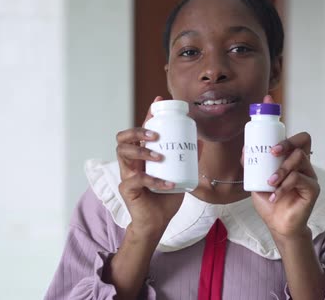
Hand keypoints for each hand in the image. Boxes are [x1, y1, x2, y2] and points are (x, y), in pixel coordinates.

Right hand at [116, 96, 184, 237]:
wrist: (158, 222)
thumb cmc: (166, 197)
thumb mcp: (180, 174)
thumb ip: (188, 159)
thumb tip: (201, 141)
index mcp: (142, 155)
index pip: (141, 130)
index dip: (148, 114)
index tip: (159, 101)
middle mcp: (131, 162)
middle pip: (123, 137)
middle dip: (137, 131)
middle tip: (155, 134)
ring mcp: (126, 174)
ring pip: (123, 153)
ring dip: (142, 152)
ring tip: (159, 157)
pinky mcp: (127, 189)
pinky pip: (136, 180)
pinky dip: (154, 181)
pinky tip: (167, 184)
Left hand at [250, 95, 319, 238]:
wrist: (278, 225)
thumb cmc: (269, 201)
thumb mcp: (255, 181)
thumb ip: (252, 165)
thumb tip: (245, 149)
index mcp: (289, 157)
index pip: (288, 132)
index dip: (278, 116)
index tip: (267, 101)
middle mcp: (302, 162)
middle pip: (302, 139)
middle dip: (286, 142)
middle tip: (272, 152)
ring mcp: (310, 174)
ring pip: (300, 159)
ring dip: (282, 170)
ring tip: (270, 182)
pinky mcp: (313, 188)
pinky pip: (300, 179)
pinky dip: (285, 186)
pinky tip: (275, 196)